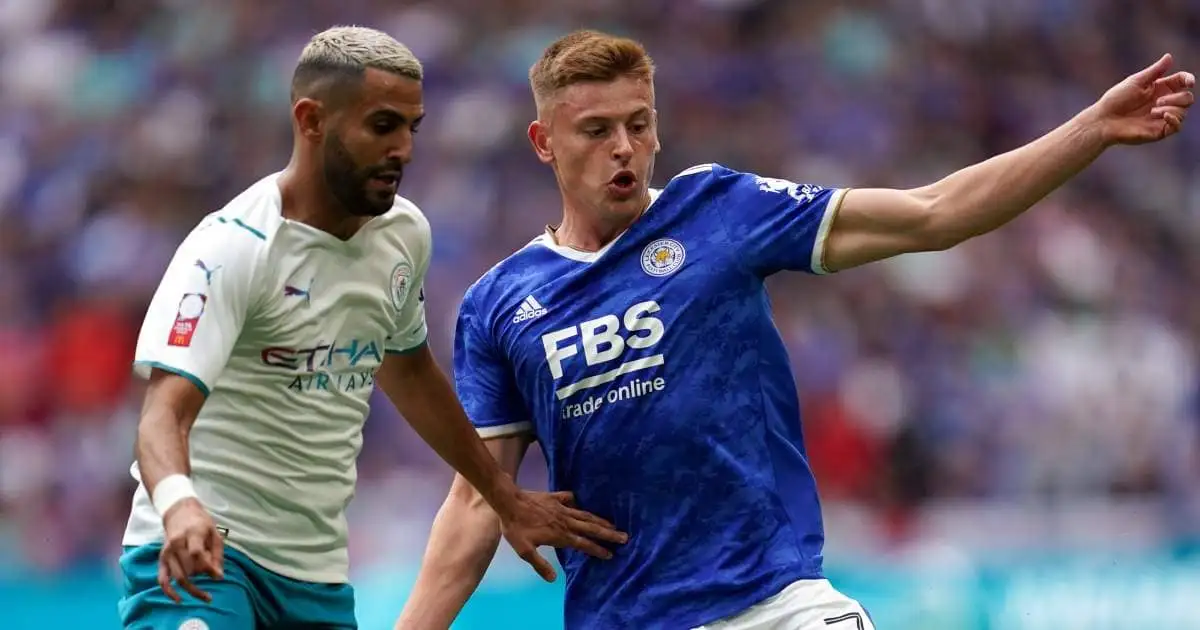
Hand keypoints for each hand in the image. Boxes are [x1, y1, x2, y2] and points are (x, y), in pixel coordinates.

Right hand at [158, 498, 224, 602]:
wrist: (179, 513)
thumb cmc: (201, 524)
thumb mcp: (214, 533)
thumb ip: (217, 555)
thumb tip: (218, 577)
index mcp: (191, 533)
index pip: (196, 554)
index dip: (207, 568)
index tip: (218, 576)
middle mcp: (176, 543)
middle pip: (188, 568)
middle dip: (202, 576)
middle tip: (212, 574)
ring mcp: (167, 552)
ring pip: (178, 576)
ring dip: (192, 589)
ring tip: (206, 596)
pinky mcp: (162, 559)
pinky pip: (162, 579)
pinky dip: (169, 592)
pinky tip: (179, 599)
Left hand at [497, 490, 627, 581]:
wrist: (509, 502)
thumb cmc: (516, 528)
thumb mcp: (525, 551)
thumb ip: (540, 564)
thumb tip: (553, 579)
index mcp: (560, 535)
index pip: (583, 544)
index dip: (597, 549)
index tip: (611, 554)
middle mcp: (565, 521)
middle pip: (590, 529)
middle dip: (608, 534)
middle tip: (624, 537)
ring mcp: (561, 508)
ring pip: (585, 515)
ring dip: (600, 520)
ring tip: (613, 524)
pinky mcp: (554, 497)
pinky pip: (570, 499)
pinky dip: (578, 502)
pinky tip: (581, 503)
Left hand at [1089, 53, 1194, 144]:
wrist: (1104, 120)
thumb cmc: (1116, 99)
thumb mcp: (1136, 81)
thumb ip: (1155, 71)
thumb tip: (1169, 56)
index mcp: (1160, 88)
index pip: (1182, 81)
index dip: (1188, 80)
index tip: (1188, 82)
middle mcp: (1164, 102)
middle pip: (1187, 98)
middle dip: (1178, 98)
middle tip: (1158, 100)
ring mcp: (1162, 117)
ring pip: (1183, 111)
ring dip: (1171, 109)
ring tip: (1153, 110)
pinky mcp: (1159, 131)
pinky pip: (1177, 126)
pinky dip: (1174, 120)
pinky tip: (1163, 115)